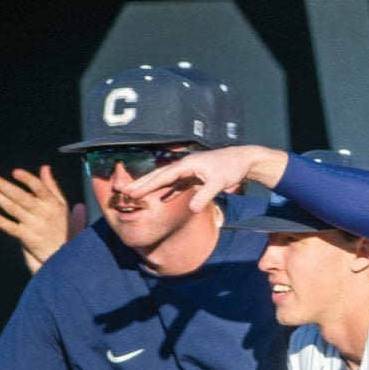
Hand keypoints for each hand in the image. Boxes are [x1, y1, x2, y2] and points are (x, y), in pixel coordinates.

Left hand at [0, 165, 80, 269]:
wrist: (66, 254)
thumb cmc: (64, 227)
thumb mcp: (62, 205)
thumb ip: (52, 186)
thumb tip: (45, 168)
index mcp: (52, 203)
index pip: (40, 188)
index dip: (28, 180)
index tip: (15, 172)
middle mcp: (43, 213)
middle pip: (22, 197)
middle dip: (4, 186)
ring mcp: (35, 225)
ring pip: (14, 209)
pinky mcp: (28, 238)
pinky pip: (12, 228)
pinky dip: (1, 222)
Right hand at [119, 145, 284, 213]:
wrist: (244, 160)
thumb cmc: (232, 169)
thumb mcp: (219, 183)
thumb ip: (205, 196)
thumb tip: (192, 209)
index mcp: (187, 165)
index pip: (163, 177)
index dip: (146, 185)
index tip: (132, 192)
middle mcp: (185, 166)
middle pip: (159, 175)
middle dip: (142, 183)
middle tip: (124, 192)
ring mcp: (190, 170)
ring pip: (167, 179)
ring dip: (152, 187)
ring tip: (136, 193)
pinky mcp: (196, 176)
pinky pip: (178, 184)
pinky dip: (169, 190)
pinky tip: (163, 198)